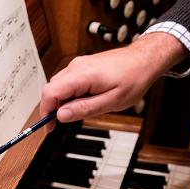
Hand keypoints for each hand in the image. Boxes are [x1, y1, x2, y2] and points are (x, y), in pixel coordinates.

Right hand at [39, 32, 186, 130]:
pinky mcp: (82, 66)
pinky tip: (86, 99)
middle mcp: (76, 67)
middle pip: (51, 90)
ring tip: (84, 108)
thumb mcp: (111, 101)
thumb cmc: (133, 78)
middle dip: (54, 108)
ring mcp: (78, 65)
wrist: (144, 59)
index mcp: (82, 75)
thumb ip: (84, 109)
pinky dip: (70, 94)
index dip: (45, 112)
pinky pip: (67, 82)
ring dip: (63, 101)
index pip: (50, 93)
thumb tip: (61, 115)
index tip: (49, 126)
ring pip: (59, 86)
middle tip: (66, 122)